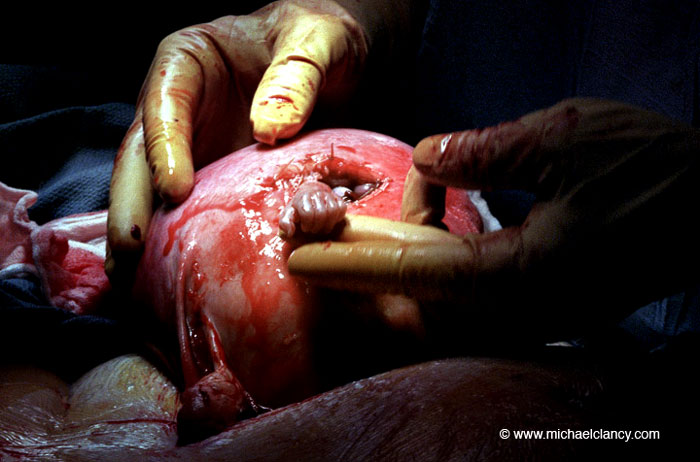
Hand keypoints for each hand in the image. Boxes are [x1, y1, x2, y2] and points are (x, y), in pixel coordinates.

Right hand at [105, 0, 367, 281]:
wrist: (335, 63)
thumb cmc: (320, 39)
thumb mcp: (317, 41)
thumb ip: (296, 76)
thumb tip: (268, 129)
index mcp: (188, 62)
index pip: (165, 104)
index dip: (164, 148)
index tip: (175, 191)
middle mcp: (179, 107)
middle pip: (141, 153)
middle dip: (131, 203)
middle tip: (130, 251)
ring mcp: (192, 145)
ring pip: (152, 188)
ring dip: (142, 232)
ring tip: (133, 278)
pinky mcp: (212, 176)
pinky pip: (188, 209)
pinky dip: (175, 239)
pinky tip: (166, 274)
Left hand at [288, 98, 699, 336]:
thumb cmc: (658, 168)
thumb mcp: (566, 138)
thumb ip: (486, 151)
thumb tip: (429, 157)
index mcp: (523, 275)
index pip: (417, 273)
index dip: (354, 264)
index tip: (302, 259)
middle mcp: (522, 303)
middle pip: (420, 285)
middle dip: (364, 256)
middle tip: (312, 231)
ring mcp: (534, 303)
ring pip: (442, 283)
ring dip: (406, 242)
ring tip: (387, 199)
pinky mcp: (544, 291)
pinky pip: (472, 277)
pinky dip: (441, 243)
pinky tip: (433, 208)